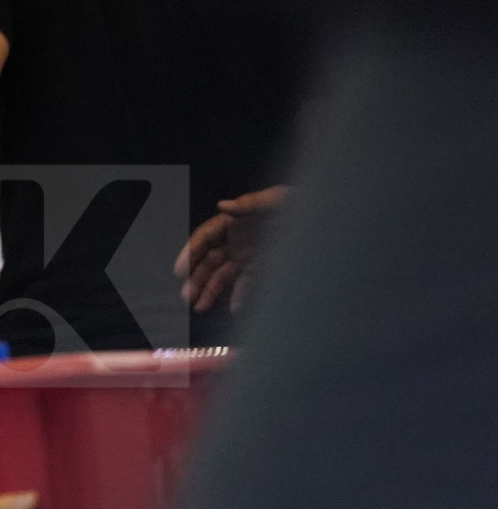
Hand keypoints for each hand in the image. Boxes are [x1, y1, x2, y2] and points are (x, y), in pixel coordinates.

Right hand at [176, 184, 288, 310]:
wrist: (328, 223)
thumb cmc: (300, 205)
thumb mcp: (277, 199)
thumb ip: (249, 203)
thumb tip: (222, 206)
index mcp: (233, 222)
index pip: (204, 238)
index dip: (189, 253)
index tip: (179, 271)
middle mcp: (236, 241)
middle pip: (209, 261)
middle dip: (196, 278)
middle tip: (186, 297)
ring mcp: (248, 257)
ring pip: (223, 275)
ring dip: (210, 290)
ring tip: (199, 307)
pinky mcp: (263, 269)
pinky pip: (247, 284)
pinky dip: (240, 296)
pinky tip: (234, 309)